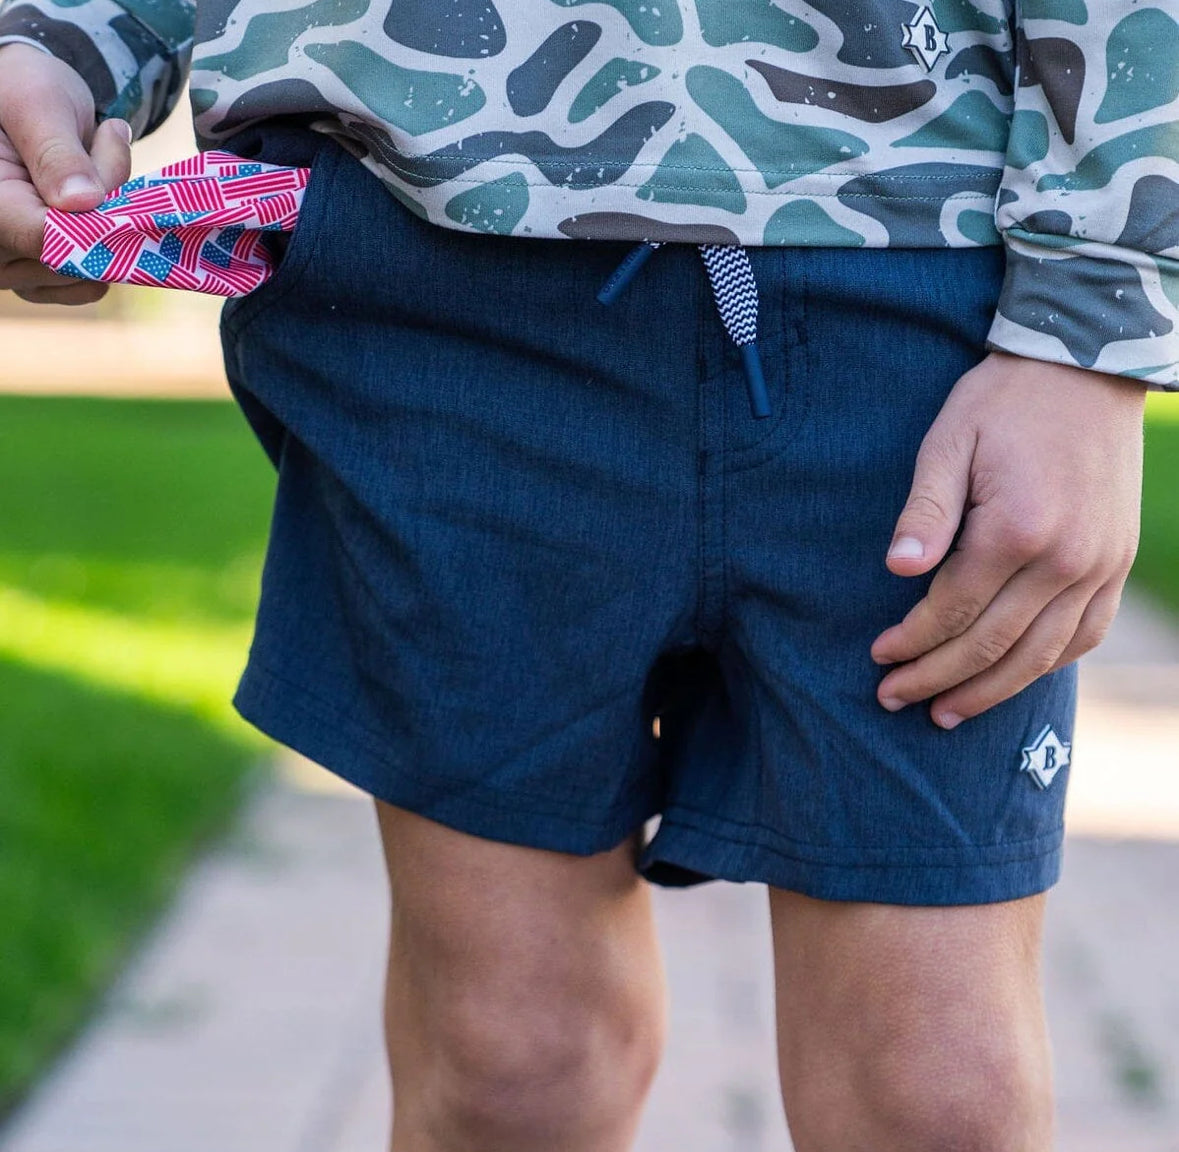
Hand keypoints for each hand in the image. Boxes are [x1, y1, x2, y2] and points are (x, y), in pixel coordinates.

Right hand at [0, 42, 130, 304]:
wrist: (19, 104)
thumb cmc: (20, 90)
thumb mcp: (37, 103)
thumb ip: (57, 152)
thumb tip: (82, 202)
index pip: (46, 238)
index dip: (96, 219)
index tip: (112, 168)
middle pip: (73, 255)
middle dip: (103, 207)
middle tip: (99, 145)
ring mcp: (8, 269)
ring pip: (87, 271)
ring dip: (107, 223)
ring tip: (88, 167)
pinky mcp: (32, 278)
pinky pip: (88, 284)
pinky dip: (102, 248)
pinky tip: (90, 205)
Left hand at [870, 349, 1145, 727]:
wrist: (1084, 370)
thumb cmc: (1002, 403)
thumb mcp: (948, 440)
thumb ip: (925, 509)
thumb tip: (897, 570)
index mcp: (1016, 530)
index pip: (952, 611)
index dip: (910, 642)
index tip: (877, 657)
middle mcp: (1065, 560)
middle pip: (991, 645)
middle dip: (936, 679)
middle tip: (894, 700)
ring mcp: (1099, 566)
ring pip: (1040, 655)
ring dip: (989, 691)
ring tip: (946, 714)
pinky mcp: (1116, 563)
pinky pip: (1084, 634)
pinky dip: (1045, 664)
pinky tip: (1011, 679)